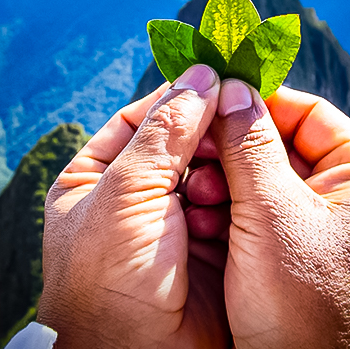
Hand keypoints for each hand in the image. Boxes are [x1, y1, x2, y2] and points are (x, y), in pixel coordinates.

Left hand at [37, 64, 229, 347]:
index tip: (222, 76)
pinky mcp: (213, 247)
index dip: (182, 96)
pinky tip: (251, 191)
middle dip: (212, 131)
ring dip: (228, 166)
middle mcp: (136, 197)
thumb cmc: (109, 277)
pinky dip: (244, 196)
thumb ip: (167, 131)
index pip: (143, 118)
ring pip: (215, 171)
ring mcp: (176, 223)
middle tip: (245, 113)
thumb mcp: (127, 191)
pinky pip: (235, 205)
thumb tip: (202, 74)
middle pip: (184, 142)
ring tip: (239, 163)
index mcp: (98, 177)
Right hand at [187, 80, 349, 348]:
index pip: (308, 112)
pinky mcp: (293, 253)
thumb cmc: (302, 306)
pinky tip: (199, 219)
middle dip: (232, 148)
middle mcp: (347, 196)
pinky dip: (226, 210)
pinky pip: (255, 213)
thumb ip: (250, 144)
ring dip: (223, 181)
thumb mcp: (272, 215)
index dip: (257, 101)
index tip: (210, 96)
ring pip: (261, 178)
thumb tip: (230, 85)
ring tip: (194, 194)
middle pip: (280, 144)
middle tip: (193, 152)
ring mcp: (320, 226)